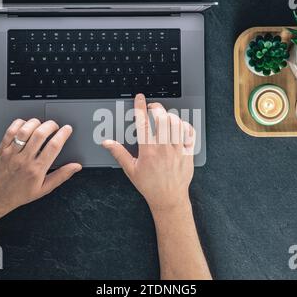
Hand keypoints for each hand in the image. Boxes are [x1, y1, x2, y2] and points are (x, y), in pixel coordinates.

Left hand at [0, 118, 81, 216]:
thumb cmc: (20, 193)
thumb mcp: (44, 189)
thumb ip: (61, 176)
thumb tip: (76, 167)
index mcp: (37, 170)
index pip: (54, 147)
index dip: (63, 134)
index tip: (67, 129)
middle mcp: (25, 160)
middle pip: (40, 134)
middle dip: (51, 125)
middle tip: (55, 126)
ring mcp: (12, 153)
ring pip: (25, 130)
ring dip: (36, 123)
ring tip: (40, 125)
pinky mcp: (2, 149)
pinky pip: (10, 131)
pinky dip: (19, 124)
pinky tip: (25, 126)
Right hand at [102, 94, 195, 213]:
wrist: (169, 198)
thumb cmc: (150, 185)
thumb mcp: (130, 170)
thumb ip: (119, 153)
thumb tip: (107, 143)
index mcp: (148, 151)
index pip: (143, 122)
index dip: (140, 106)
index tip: (140, 98)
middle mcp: (163, 148)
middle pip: (162, 118)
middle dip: (156, 108)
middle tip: (152, 108)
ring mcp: (177, 149)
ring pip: (176, 123)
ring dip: (169, 115)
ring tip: (164, 117)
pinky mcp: (188, 152)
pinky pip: (189, 132)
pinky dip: (184, 125)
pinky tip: (178, 126)